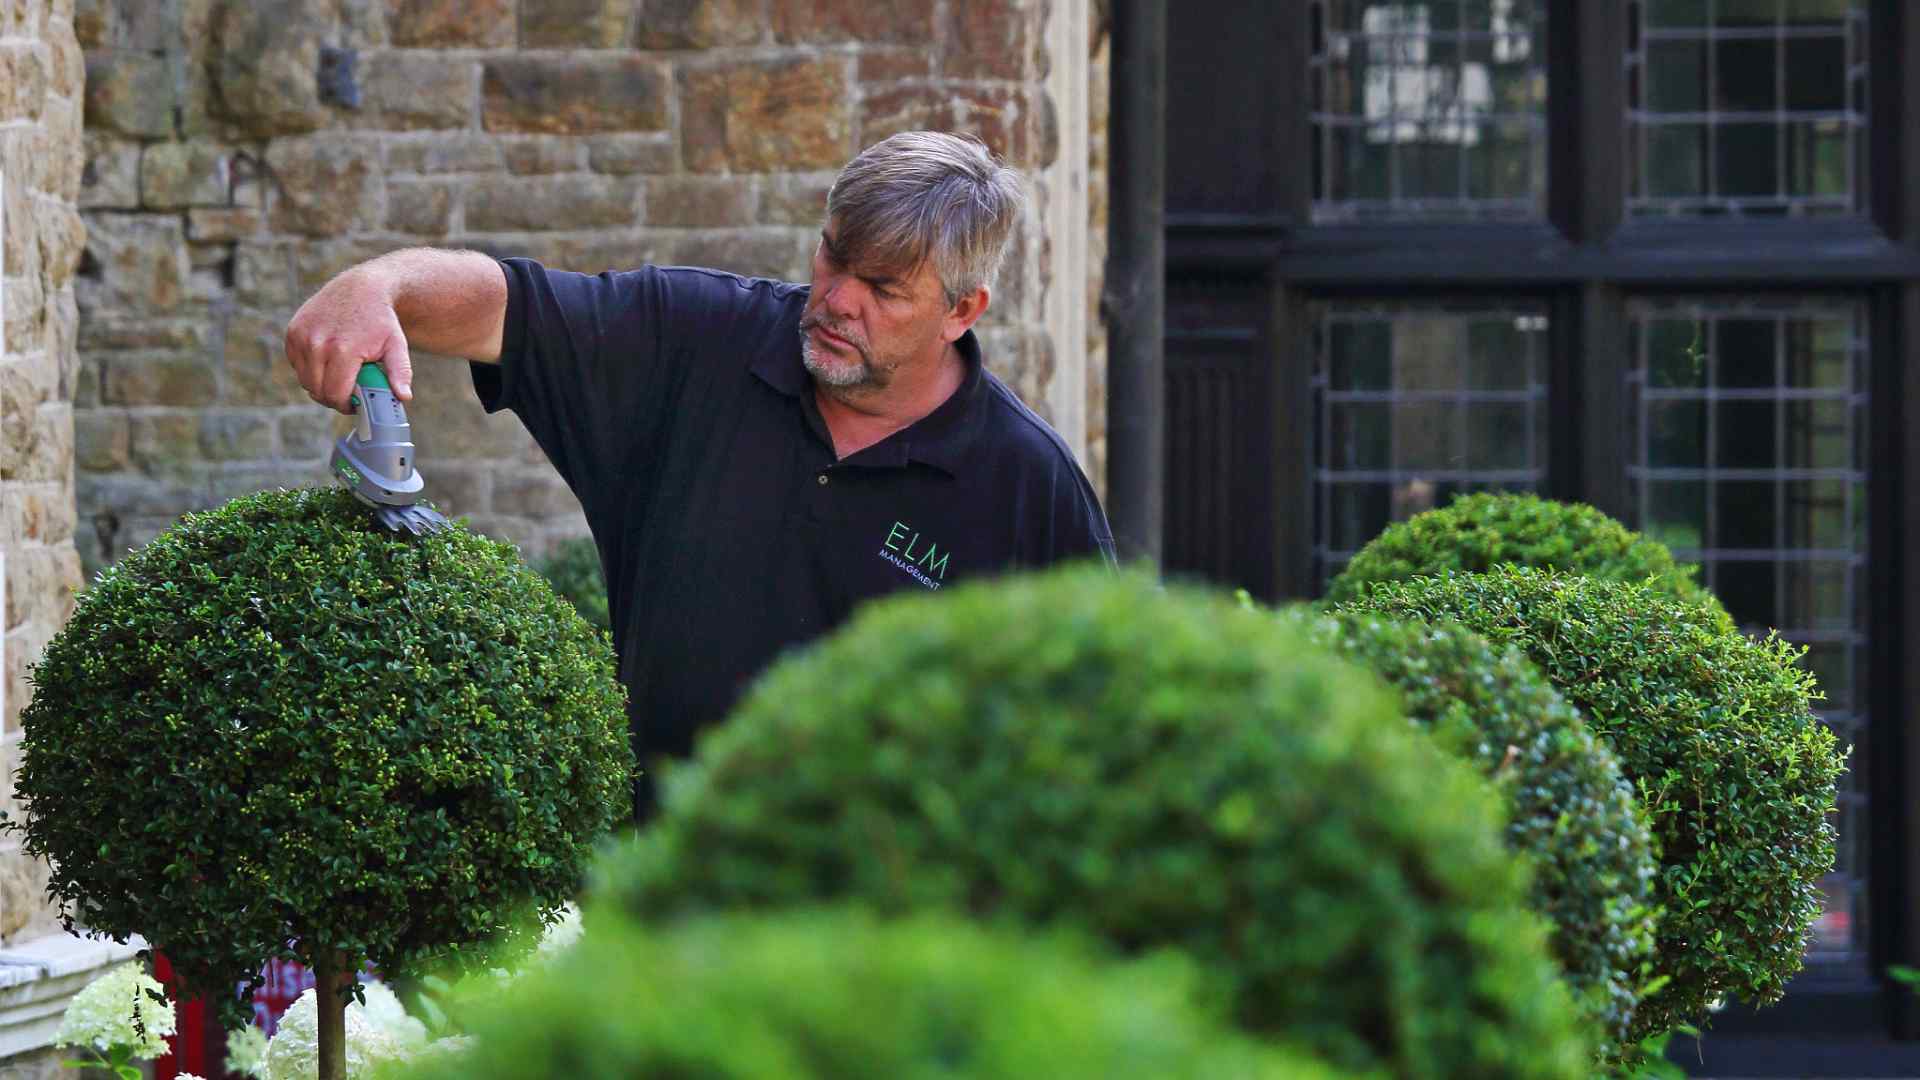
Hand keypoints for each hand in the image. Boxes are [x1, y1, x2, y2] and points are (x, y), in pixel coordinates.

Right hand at [285, 269, 414, 413]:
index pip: (334, 394)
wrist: (361, 288)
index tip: (354, 403)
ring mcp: (301, 337)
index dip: (345, 405)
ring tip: (338, 376)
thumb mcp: (396, 345)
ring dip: (320, 384)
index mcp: (343, 350)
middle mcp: (317, 343)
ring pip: (304, 380)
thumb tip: (404, 396)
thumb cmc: (380, 320)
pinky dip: (309, 368)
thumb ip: (400, 372)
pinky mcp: (293, 331)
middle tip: (347, 392)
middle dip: (332, 397)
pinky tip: (327, 360)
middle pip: (317, 391)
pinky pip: (296, 364)